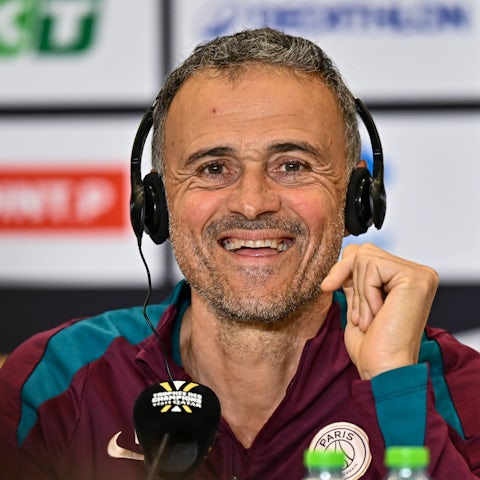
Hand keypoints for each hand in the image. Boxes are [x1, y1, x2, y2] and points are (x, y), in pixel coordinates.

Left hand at [321, 243, 438, 379]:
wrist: (383, 370)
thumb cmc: (371, 345)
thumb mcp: (358, 302)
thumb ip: (356, 279)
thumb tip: (345, 255)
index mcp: (406, 279)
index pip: (364, 253)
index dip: (342, 270)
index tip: (330, 288)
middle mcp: (418, 273)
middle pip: (363, 251)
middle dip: (348, 281)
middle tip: (360, 315)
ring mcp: (420, 275)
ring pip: (365, 258)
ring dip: (358, 293)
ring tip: (369, 318)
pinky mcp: (416, 278)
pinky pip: (372, 268)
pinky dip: (366, 294)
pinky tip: (378, 315)